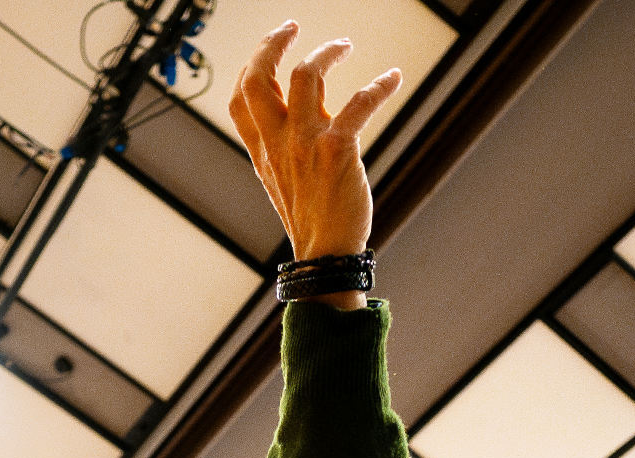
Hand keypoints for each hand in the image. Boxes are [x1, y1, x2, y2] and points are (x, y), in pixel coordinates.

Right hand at [230, 22, 400, 294]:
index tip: (271, 48)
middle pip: (260, 78)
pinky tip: (393, 77)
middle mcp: (278, 143)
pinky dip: (379, 86)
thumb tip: (309, 101)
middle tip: (293, 27)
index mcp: (263, 150)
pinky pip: (358, 104)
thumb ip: (288, 138)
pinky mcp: (336, 152)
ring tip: (344, 46)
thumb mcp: (284, 177)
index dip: (251, 65)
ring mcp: (304, 145)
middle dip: (273, 43)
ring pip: (307, 76)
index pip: (240, 97)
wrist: (327, 254)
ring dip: (327, 52)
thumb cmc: (311, 216)